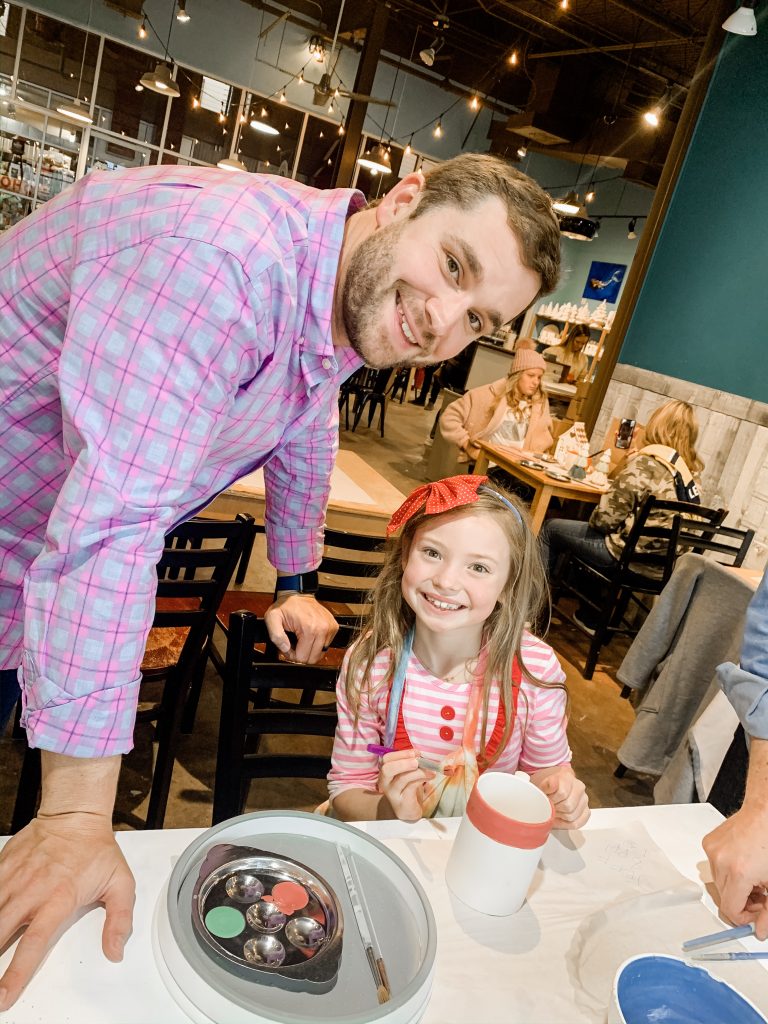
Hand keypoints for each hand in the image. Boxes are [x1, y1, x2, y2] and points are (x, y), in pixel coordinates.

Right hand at [0, 812, 134, 1009]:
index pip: (33, 943)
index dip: (16, 973)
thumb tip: (116, 950)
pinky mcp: (3, 866)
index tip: (5, 995)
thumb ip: (120, 920)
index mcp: (59, 898)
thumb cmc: (96, 849)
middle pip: (1, 932)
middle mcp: (32, 890)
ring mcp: (14, 878)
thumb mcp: (120, 883)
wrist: (75, 814)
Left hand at [264, 594, 337, 662]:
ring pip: (321, 653)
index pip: (303, 658)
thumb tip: (286, 649)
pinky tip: (310, 635)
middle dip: (302, 654)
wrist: (297, 594)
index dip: (293, 655)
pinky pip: (326, 645)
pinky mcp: (333, 627)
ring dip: (310, 649)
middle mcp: (323, 629)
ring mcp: (330, 628)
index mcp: (309, 629)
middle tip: (294, 643)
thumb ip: (276, 636)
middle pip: (314, 658)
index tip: (288, 646)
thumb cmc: (285, 606)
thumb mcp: (272, 619)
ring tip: (301, 639)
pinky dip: (317, 644)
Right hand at [378, 749, 433, 822]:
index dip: (402, 754)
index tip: (416, 752)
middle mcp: (385, 782)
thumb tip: (422, 754)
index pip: (387, 759)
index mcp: (386, 771)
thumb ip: (411, 763)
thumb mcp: (408, 773)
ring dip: (418, 772)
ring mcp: (393, 793)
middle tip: (417, 761)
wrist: (408, 810)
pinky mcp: (402, 801)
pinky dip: (421, 780)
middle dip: (403, 763)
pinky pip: (410, 788)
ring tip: (431, 770)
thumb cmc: (408, 788)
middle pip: (387, 769)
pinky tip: (430, 777)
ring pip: (402, 779)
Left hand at [532, 765, 589, 828]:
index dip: (552, 799)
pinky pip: (576, 823)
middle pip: (568, 806)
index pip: (562, 793)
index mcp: (568, 777)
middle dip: (556, 809)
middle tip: (550, 807)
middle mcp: (579, 787)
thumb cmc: (548, 787)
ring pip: (572, 816)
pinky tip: (560, 818)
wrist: (553, 788)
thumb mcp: (543, 784)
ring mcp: (584, 800)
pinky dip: (565, 824)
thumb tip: (552, 789)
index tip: (547, 799)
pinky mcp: (586, 812)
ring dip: (560, 817)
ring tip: (554, 811)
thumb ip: (546, 786)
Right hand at [703, 804, 767, 938]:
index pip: (730, 909)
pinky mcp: (709, 842)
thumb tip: (760, 931)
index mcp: (739, 873)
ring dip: (734, 886)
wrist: (766, 814)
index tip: (755, 915)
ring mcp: (712, 850)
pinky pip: (714, 865)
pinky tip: (743, 863)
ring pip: (718, 882)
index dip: (743, 918)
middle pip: (723, 897)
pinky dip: (727, 869)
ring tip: (753, 877)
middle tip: (761, 895)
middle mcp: (720, 861)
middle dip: (742, 901)